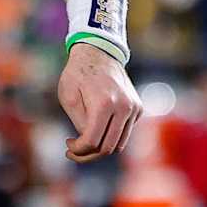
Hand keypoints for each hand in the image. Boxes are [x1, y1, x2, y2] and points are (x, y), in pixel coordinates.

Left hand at [57, 43, 141, 162]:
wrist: (98, 52)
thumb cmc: (78, 74)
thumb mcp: (68, 97)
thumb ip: (79, 123)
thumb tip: (89, 143)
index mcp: (104, 104)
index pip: (93, 142)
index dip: (78, 150)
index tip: (68, 146)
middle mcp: (124, 107)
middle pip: (108, 148)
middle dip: (88, 154)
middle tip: (74, 150)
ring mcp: (134, 107)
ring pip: (119, 144)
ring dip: (101, 148)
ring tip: (85, 142)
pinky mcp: (138, 107)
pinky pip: (125, 132)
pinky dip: (111, 135)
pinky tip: (98, 126)